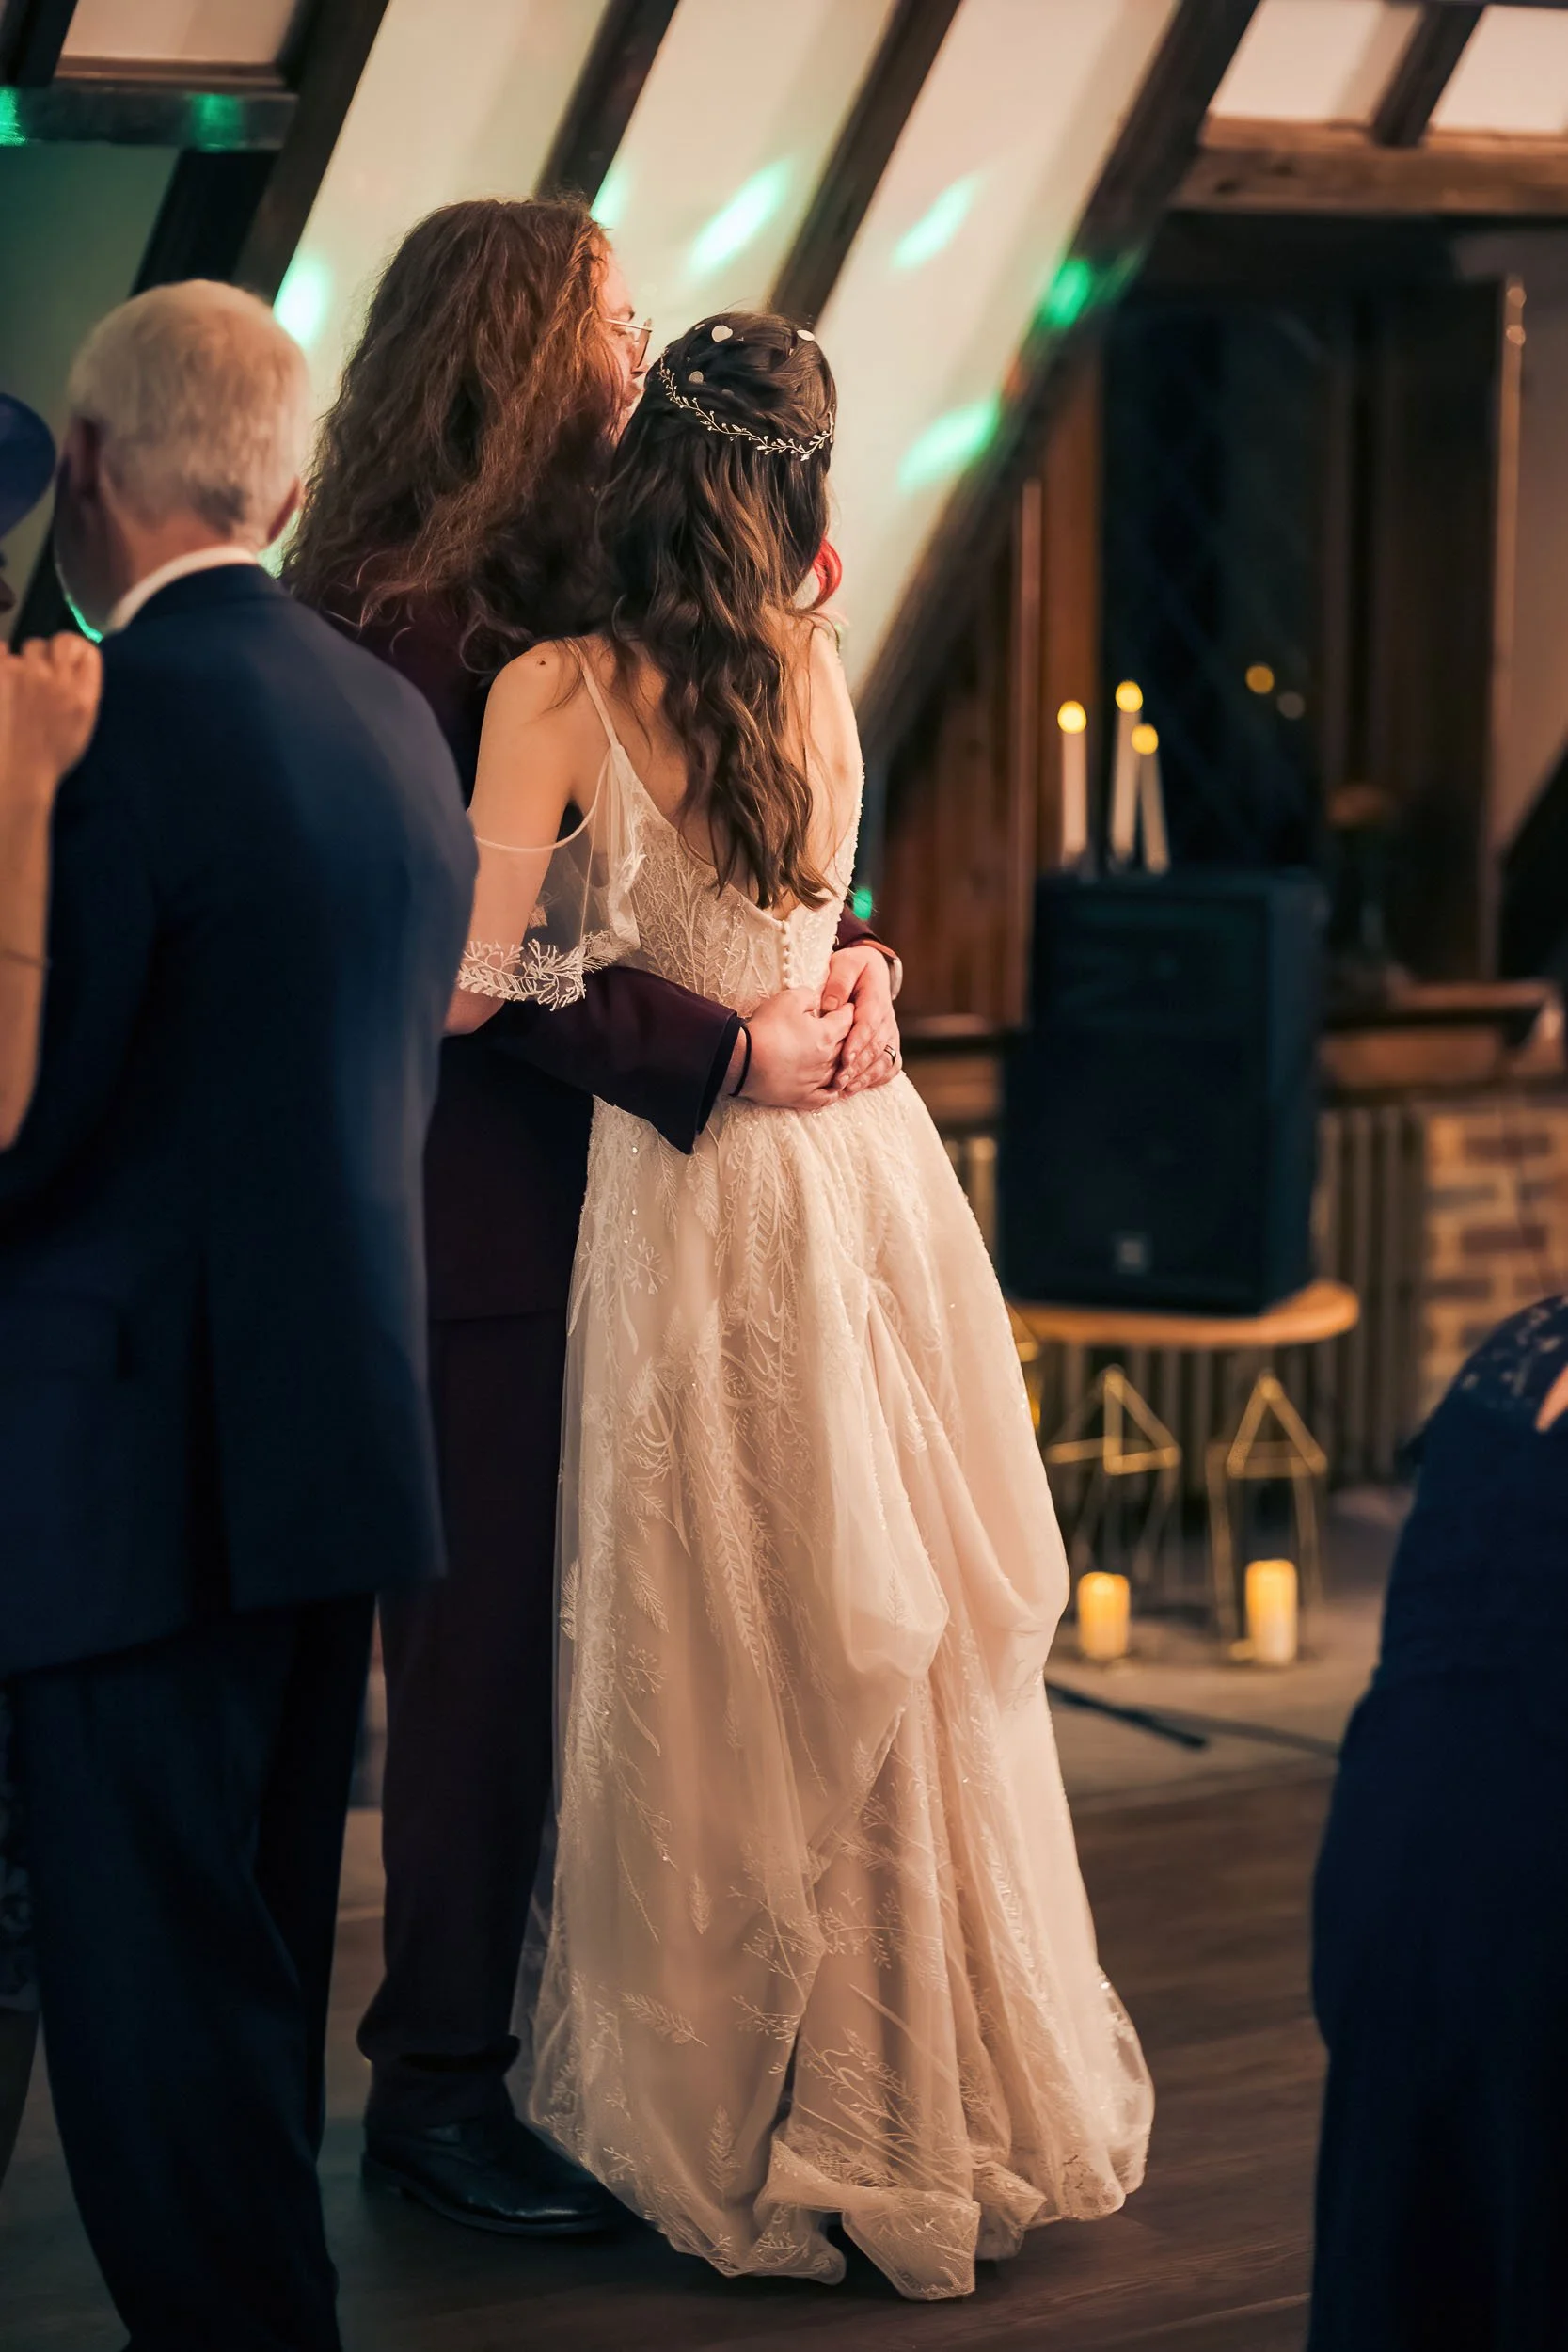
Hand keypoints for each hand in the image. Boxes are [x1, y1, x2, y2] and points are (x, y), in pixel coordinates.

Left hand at [0, 635, 102, 803]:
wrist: (17, 774)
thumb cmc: (46, 758)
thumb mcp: (80, 727)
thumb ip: (80, 694)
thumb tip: (72, 667)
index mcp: (83, 696)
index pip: (87, 651)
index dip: (74, 650)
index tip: (64, 657)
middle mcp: (60, 680)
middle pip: (56, 643)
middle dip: (46, 656)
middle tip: (35, 678)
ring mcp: (29, 674)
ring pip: (27, 647)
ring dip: (21, 662)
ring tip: (14, 688)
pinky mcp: (3, 673)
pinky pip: (2, 648)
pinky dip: (1, 657)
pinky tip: (2, 681)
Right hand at [735, 985, 853, 1110]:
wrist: (743, 1061)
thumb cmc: (766, 1028)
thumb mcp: (787, 999)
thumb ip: (808, 996)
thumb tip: (817, 1001)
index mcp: (826, 1034)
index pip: (847, 1020)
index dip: (848, 1011)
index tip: (848, 1007)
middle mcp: (827, 1059)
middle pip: (847, 1047)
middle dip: (849, 1036)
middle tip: (847, 1030)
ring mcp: (817, 1080)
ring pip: (840, 1072)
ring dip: (843, 1063)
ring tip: (843, 1057)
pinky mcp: (804, 1097)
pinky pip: (827, 1097)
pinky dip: (834, 1091)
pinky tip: (834, 1087)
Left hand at [820, 943, 900, 1096]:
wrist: (870, 970)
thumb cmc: (852, 967)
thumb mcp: (844, 964)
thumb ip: (838, 982)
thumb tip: (830, 1006)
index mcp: (875, 998)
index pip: (869, 1024)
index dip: (858, 1043)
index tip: (845, 1059)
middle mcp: (887, 1019)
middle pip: (875, 1047)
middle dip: (858, 1067)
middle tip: (839, 1081)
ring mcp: (890, 1033)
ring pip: (884, 1060)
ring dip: (866, 1077)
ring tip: (846, 1089)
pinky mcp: (889, 1043)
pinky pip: (890, 1065)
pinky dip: (877, 1078)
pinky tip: (859, 1087)